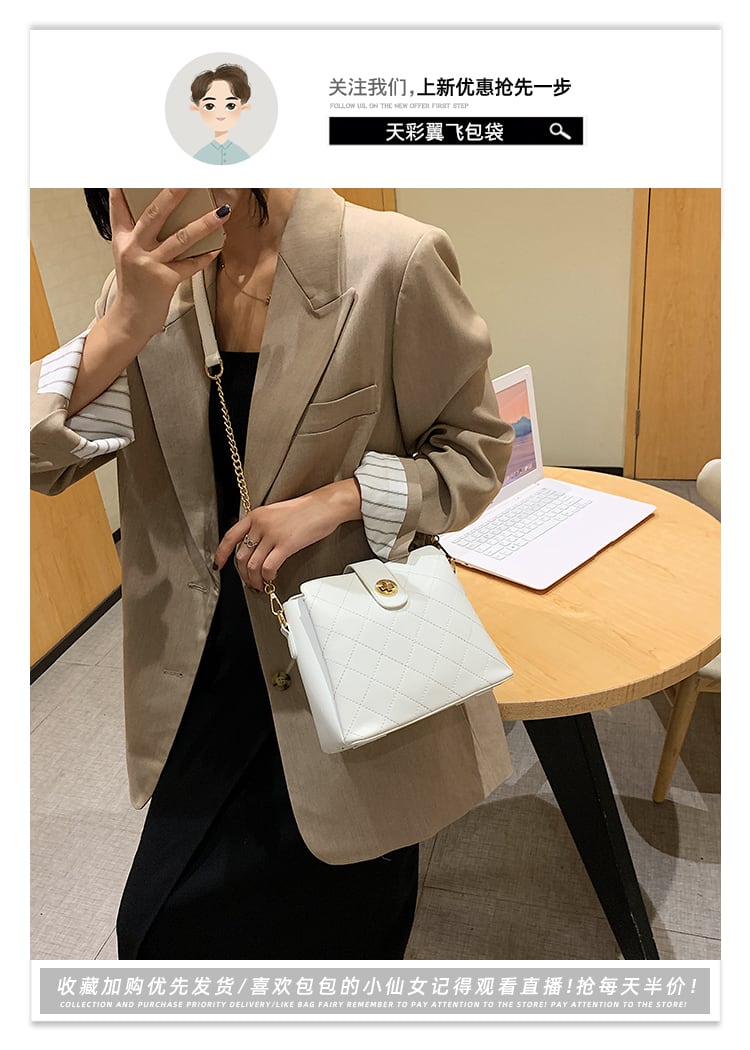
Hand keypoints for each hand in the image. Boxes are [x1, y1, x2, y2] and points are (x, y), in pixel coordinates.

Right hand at [106, 188, 231, 342]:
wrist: (131, 318)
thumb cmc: (134, 285)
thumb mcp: (127, 254)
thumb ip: (135, 232)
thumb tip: (151, 210)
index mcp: (123, 239)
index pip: (120, 206)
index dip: (126, 186)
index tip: (136, 169)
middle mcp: (134, 248)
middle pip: (154, 214)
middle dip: (173, 194)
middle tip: (189, 180)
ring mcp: (150, 264)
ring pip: (181, 238)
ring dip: (204, 224)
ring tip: (222, 212)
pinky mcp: (165, 280)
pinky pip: (191, 264)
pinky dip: (205, 256)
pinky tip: (217, 247)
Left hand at [214, 480, 361, 591]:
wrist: (324, 506)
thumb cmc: (305, 510)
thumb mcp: (276, 513)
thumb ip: (262, 527)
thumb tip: (255, 547)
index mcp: (256, 515)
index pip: (230, 537)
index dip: (221, 554)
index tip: (218, 565)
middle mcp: (260, 524)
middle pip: (241, 556)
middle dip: (243, 574)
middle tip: (250, 582)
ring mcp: (272, 534)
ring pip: (253, 565)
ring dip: (255, 580)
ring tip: (261, 584)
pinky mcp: (286, 544)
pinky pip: (268, 567)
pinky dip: (268, 577)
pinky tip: (272, 578)